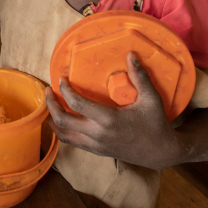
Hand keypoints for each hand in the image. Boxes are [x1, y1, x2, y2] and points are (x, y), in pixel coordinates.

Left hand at [46, 52, 182, 169]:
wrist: (160, 153)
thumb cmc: (156, 124)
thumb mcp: (151, 99)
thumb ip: (140, 77)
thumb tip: (131, 54)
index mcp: (109, 120)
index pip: (77, 104)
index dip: (65, 90)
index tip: (61, 79)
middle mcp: (98, 134)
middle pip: (63, 121)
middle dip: (51, 105)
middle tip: (48, 91)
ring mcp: (96, 145)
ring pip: (64, 135)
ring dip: (53, 120)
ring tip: (50, 106)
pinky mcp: (97, 151)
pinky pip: (73, 142)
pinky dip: (62, 131)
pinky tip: (61, 121)